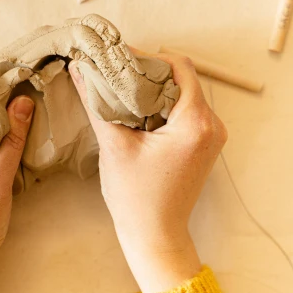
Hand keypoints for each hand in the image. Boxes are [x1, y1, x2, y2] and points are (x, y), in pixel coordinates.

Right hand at [69, 52, 226, 292]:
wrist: (155, 235)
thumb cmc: (136, 197)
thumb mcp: (114, 145)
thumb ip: (97, 102)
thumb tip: (79, 69)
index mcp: (195, 123)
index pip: (178, 66)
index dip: (148, 57)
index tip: (119, 60)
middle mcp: (212, 125)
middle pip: (182, 78)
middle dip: (148, 72)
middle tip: (116, 73)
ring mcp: (212, 135)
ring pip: (184, 93)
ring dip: (155, 88)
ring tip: (123, 91)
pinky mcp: (204, 144)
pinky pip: (186, 110)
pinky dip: (163, 105)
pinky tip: (137, 110)